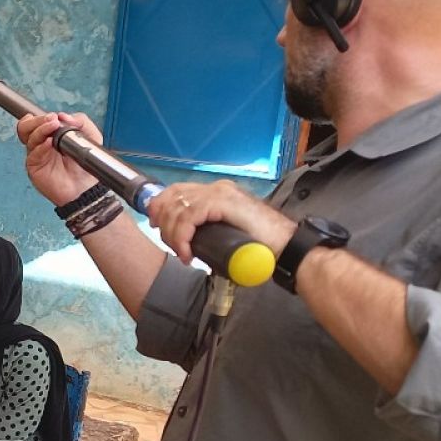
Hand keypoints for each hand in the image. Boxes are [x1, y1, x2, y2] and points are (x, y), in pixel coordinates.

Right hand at [16, 111, 102, 205]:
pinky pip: (33, 154)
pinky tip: (49, 143)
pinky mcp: (35, 167)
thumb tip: (63, 116)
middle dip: (37, 120)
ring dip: (40, 129)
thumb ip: (80, 121)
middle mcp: (40, 144)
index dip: (41, 117)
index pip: (35, 121)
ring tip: (53, 126)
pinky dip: (40, 147)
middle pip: (26, 127)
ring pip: (28, 137)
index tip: (54, 117)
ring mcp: (37, 155)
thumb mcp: (90, 136)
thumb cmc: (85, 164)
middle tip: (52, 120)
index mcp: (50, 135)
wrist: (86, 186)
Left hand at [145, 180, 297, 265]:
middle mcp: (217, 188)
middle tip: (170, 244)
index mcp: (218, 192)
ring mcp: (220, 193)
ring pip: (178, 209)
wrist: (286, 246)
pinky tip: (187, 252)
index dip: (161, 205)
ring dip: (172, 234)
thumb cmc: (261, 244)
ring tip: (182, 252)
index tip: (154, 223)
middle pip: (173, 196)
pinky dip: (182, 237)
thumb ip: (209, 230)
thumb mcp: (226, 233)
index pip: (179, 191)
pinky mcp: (222, 203)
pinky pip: (188, 218)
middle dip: (162, 221)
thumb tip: (189, 240)